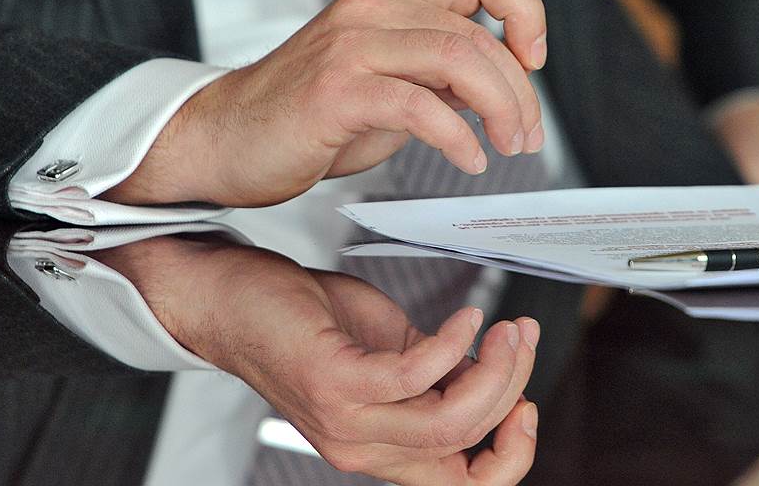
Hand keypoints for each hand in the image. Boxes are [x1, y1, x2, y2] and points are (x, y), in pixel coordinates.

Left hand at [90, 235, 539, 484]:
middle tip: (521, 338)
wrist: (230, 301)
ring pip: (449, 422)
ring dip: (495, 371)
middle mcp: (364, 448)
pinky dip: (455, 345)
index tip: (528, 407)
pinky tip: (466, 319)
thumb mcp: (383, 355)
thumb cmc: (303, 323)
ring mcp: (347, 420)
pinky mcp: (335, 381)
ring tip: (504, 329)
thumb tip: (484, 367)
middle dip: (512, 388)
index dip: (511, 457)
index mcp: (380, 448)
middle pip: (466, 446)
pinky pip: (415, 376)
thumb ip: (432, 374)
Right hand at [104, 0, 546, 207]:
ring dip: (502, 109)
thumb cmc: (305, 119)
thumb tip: (496, 89)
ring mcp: (352, 47)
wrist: (227, 140)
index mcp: (388, 3)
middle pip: (479, 33)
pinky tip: (469, 160)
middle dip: (520, 92)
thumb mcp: (385, 87)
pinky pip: (420, 106)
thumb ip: (436, 77)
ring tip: (508, 147)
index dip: (523, 10)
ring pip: (459, 58)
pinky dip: (458, 137)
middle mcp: (371, 12)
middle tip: (527, 136)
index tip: (532, 59)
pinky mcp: (336, 91)